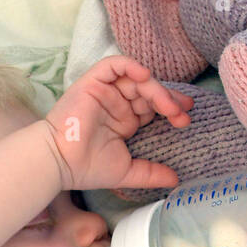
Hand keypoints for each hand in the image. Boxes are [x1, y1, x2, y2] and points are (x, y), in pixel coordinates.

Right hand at [43, 56, 193, 191]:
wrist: (61, 162)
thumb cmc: (87, 168)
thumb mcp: (127, 171)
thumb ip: (151, 173)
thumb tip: (176, 181)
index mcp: (124, 120)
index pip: (152, 106)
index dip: (171, 108)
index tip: (185, 117)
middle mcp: (117, 103)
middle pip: (149, 91)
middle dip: (169, 99)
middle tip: (182, 112)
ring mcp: (106, 91)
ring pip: (136, 78)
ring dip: (155, 88)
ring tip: (168, 105)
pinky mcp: (93, 82)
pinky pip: (114, 65)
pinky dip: (131, 66)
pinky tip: (145, 76)